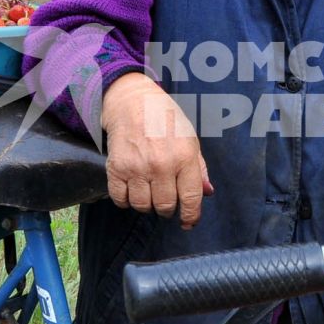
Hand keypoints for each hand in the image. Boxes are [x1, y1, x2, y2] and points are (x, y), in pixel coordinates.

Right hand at [100, 74, 213, 227]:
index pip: (191, 199)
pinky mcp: (116, 168)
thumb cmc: (165, 119)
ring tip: (149, 194)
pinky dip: (126, 201)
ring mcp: (137, 168)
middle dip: (168, 209)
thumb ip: (198, 168)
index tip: (188, 222)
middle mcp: (161, 165)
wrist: (132, 102)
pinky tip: (132, 190)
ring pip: (142, 206)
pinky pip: (121, 199)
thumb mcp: (190, 139)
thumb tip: (207, 193)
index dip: (191, 216)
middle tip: (166, 202)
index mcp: (184, 157)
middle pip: (165, 206)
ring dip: (147, 206)